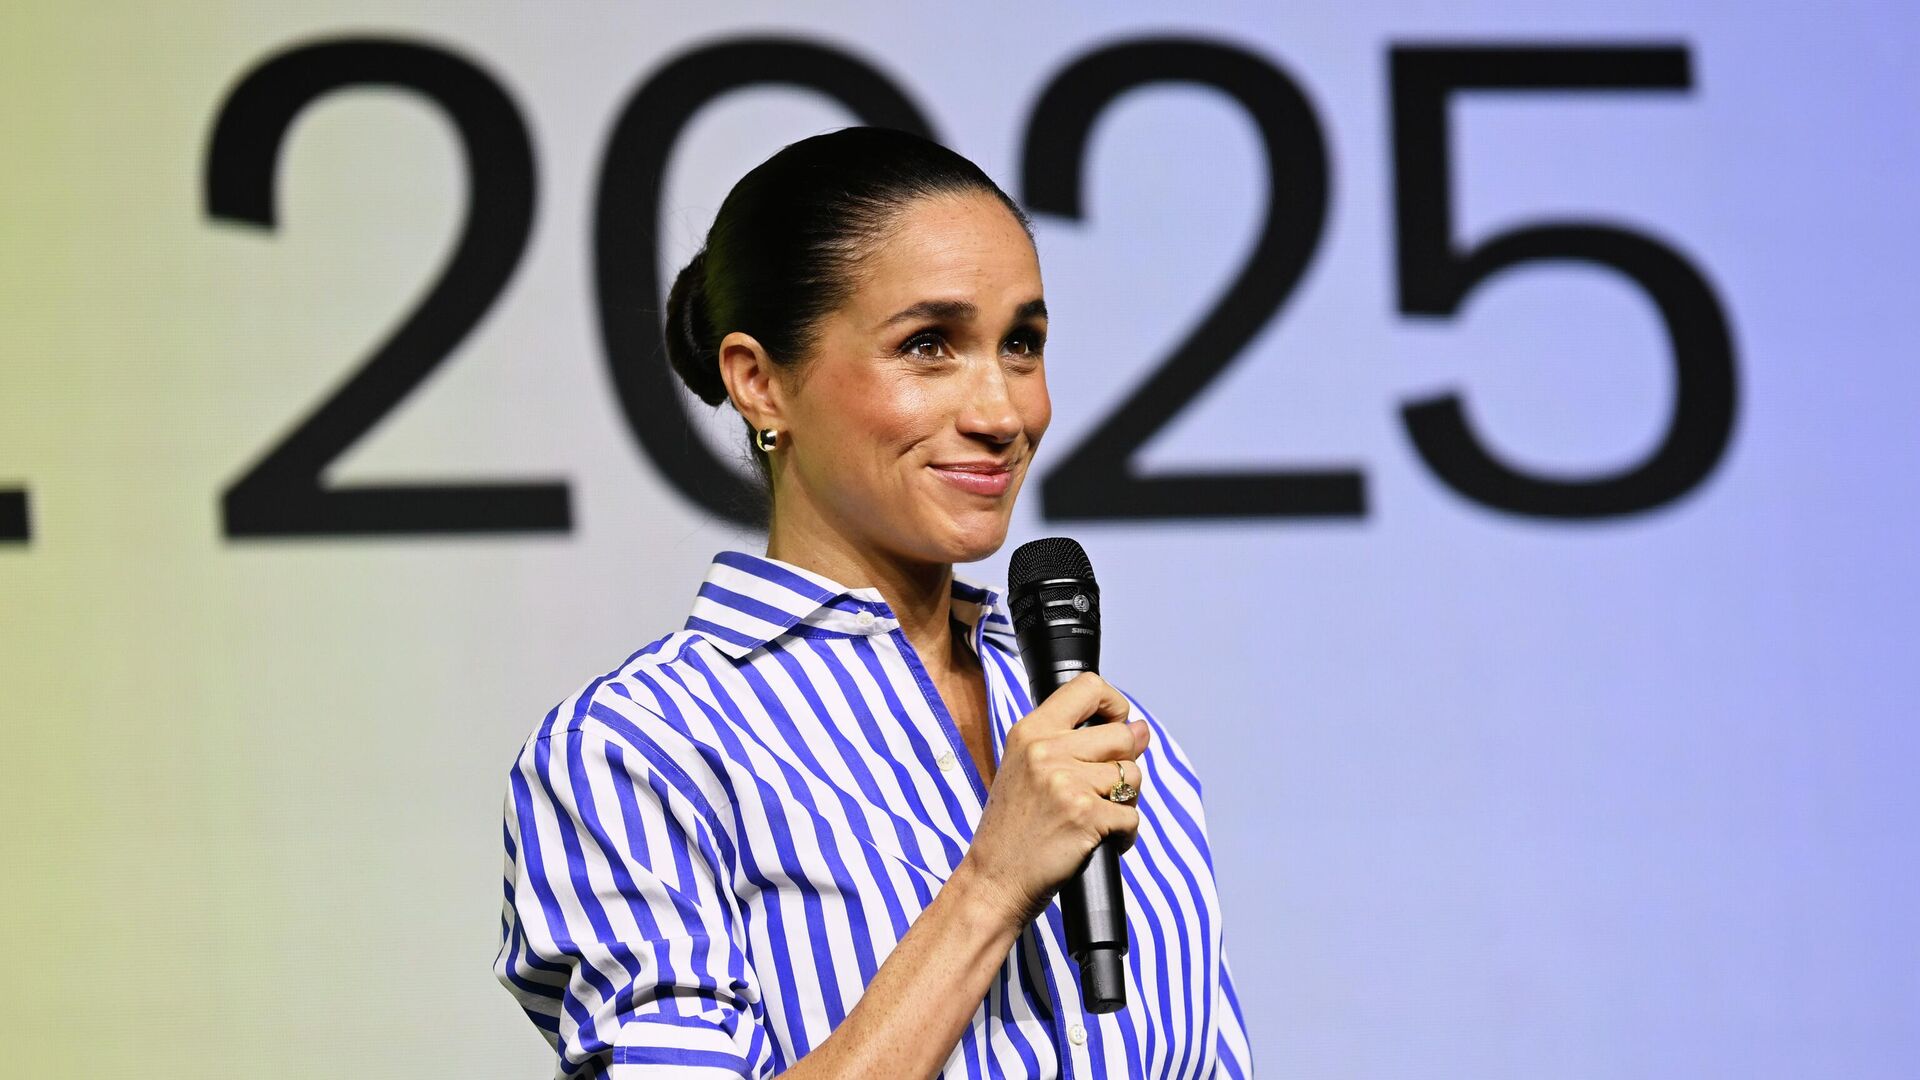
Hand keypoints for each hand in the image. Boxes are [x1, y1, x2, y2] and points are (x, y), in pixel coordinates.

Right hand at [957, 672, 1147, 930]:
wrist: (994, 880)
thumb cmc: (1013, 829)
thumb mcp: (1028, 769)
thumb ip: (1079, 743)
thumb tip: (1141, 729)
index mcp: (1030, 731)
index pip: (1088, 686)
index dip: (1114, 704)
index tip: (1114, 724)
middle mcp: (1046, 750)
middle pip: (1123, 735)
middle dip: (1123, 766)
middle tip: (1098, 791)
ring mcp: (1066, 782)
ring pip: (1132, 777)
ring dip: (1123, 803)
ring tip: (1092, 818)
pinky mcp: (1085, 816)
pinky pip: (1132, 817)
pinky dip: (1123, 835)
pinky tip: (1096, 840)